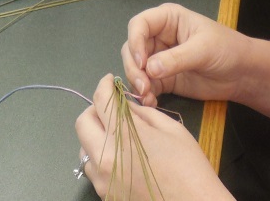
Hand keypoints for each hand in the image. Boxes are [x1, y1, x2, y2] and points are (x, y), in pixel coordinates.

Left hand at [75, 74, 231, 200]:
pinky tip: (124, 156)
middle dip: (95, 109)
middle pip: (82, 123)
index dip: (104, 85)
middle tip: (113, 107)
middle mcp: (104, 159)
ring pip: (85, 148)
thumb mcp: (169, 129)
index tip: (110, 81)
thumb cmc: (187, 164)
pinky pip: (94, 169)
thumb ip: (143, 114)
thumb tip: (126, 106)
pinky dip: (102, 156)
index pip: (100, 100)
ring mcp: (102, 181)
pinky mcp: (105, 196)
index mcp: (122, 136)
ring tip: (120, 134)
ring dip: (97, 135)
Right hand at [121, 3, 250, 107]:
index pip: (139, 24)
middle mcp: (159, 36)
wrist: (241, 73)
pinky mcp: (163, 79)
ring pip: (135, 69)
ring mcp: (160, 58)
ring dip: (137, 83)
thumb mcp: (203, 50)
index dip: (135, 42)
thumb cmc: (227, 49)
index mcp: (169, 19)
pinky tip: (152, 103)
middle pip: (132, 48)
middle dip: (134, 67)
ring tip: (148, 96)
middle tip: (143, 86)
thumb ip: (176, 58)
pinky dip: (144, 95)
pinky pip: (145, 86)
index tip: (141, 63)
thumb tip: (149, 68)